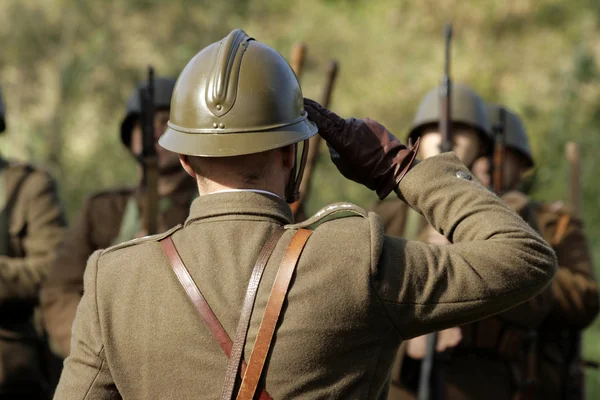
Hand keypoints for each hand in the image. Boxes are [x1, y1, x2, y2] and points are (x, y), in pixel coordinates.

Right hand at [304, 98, 418, 198]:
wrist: (394, 167)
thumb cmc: (365, 172)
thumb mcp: (342, 165)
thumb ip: (333, 149)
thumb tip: (331, 139)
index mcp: (340, 137)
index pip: (320, 120)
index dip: (310, 111)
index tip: (301, 103)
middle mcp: (349, 125)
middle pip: (330, 118)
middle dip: (319, 114)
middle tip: (307, 106)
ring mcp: (361, 122)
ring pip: (347, 125)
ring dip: (345, 132)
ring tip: (354, 148)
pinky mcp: (372, 123)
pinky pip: (359, 127)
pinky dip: (358, 134)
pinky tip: (365, 146)